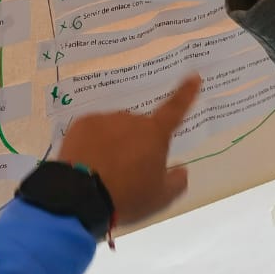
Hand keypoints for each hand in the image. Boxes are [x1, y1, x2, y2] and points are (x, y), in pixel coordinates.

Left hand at [57, 74, 200, 226]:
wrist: (81, 195)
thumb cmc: (127, 196)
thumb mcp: (160, 197)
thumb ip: (176, 181)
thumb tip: (181, 169)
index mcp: (155, 134)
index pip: (175, 109)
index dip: (186, 93)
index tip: (193, 76)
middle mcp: (131, 119)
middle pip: (139, 129)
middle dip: (137, 143)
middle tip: (129, 171)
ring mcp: (105, 118)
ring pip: (115, 129)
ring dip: (114, 143)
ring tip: (105, 171)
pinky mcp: (82, 123)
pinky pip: (94, 131)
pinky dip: (93, 143)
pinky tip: (89, 162)